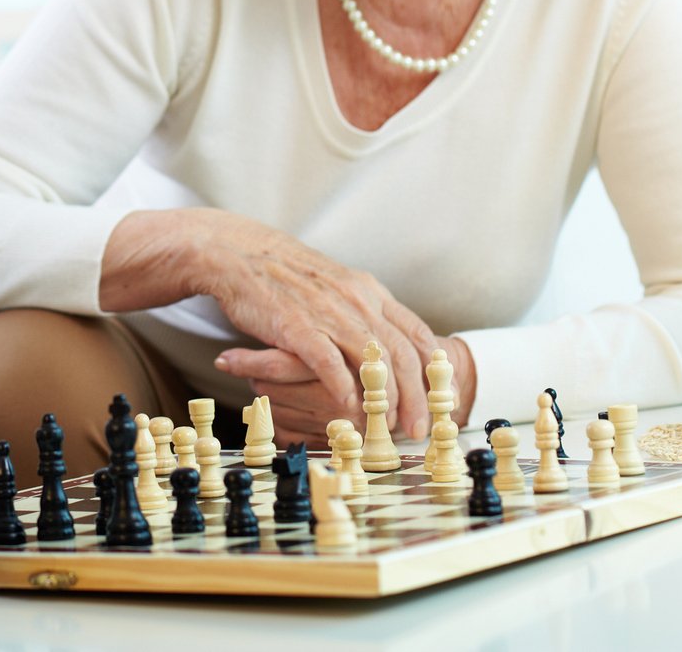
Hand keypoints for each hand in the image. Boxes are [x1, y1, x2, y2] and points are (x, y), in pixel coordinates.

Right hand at [198, 216, 441, 439]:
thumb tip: (384, 348)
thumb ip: (362, 312)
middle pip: (402, 355)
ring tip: (386, 426)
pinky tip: (348, 410)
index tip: (444, 398)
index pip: (418, 334)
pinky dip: (343, 389)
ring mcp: (329, 313)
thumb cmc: (285, 274)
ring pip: (373, 362)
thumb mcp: (336, 286)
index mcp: (369, 292)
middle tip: (418, 428)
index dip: (436, 371)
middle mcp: (357, 301)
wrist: (238, 252)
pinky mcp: (297, 326)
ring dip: (384, 401)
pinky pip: (329, 363)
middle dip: (417, 398)